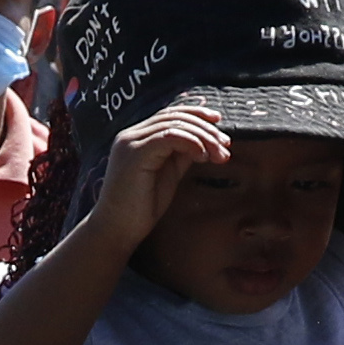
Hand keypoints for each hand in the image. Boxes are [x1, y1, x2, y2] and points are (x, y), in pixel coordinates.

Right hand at [95, 100, 235, 235]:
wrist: (117, 230)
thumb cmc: (141, 208)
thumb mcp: (168, 174)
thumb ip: (181, 155)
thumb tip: (204, 141)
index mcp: (137, 138)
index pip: (169, 115)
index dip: (196, 114)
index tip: (219, 123)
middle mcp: (131, 135)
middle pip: (174, 116)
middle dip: (205, 128)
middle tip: (226, 145)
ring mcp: (131, 142)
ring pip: (174, 125)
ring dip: (203, 137)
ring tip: (220, 155)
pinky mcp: (134, 153)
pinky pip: (169, 136)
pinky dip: (190, 142)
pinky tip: (203, 156)